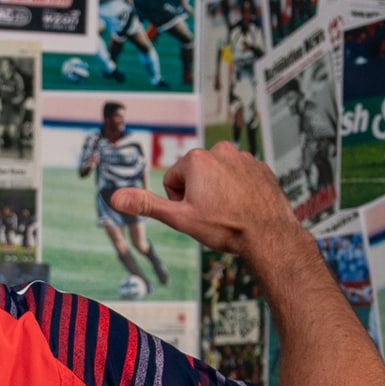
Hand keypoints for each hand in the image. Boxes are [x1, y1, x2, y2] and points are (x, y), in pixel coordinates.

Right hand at [108, 141, 298, 257]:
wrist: (269, 234)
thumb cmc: (225, 226)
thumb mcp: (179, 218)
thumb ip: (146, 204)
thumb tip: (115, 197)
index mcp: (196, 159)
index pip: (172, 179)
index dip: (178, 201)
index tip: (195, 213)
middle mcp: (220, 151)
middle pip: (195, 174)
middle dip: (198, 194)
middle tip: (212, 214)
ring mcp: (243, 158)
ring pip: (218, 176)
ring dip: (218, 191)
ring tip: (229, 211)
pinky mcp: (261, 167)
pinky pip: (240, 177)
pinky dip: (238, 190)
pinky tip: (244, 207)